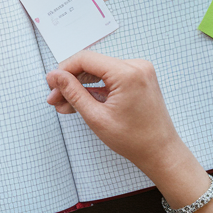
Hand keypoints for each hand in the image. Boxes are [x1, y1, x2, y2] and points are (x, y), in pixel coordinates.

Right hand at [46, 51, 193, 179]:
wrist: (161, 153)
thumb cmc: (135, 140)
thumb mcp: (96, 117)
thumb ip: (73, 93)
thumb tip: (55, 76)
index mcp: (127, 73)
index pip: (85, 59)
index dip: (64, 70)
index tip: (51, 84)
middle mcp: (136, 67)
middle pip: (91, 65)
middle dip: (70, 82)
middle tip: (55, 98)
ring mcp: (139, 72)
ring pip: (99, 72)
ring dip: (80, 86)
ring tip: (65, 104)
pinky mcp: (139, 79)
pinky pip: (110, 77)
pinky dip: (95, 89)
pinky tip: (80, 102)